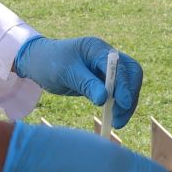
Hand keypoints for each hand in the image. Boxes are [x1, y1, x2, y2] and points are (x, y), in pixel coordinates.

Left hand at [14, 35, 142, 128]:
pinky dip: (120, 104)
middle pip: (131, 73)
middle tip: (119, 116)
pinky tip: (114, 117)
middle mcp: (107, 56)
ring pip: (129, 84)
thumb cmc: (50, 63)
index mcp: (97, 48)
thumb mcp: (66, 74)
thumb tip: (104, 99)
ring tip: (117, 122)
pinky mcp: (105, 79)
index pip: (119, 66)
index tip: (122, 104)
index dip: (123, 85)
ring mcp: (108, 67)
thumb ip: (86, 84)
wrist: (40, 62)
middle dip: (130, 95)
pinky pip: (120, 91)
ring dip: (127, 103)